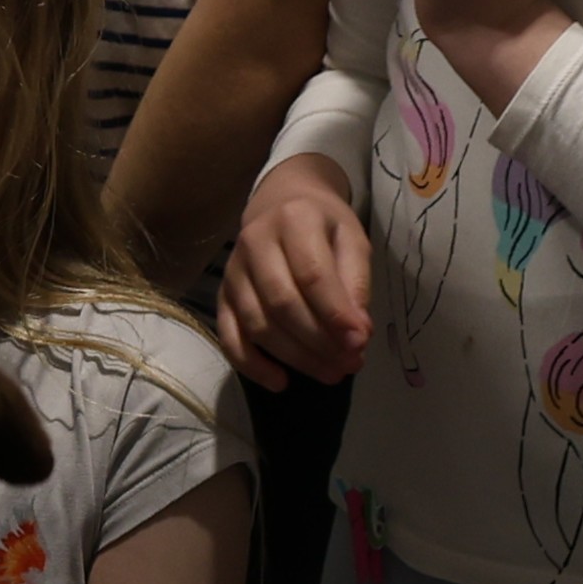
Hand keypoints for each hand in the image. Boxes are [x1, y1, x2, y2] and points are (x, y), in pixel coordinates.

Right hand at [214, 155, 373, 388]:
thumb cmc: (323, 223)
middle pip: (282, 303)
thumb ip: (356, 283)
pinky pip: (229, 336)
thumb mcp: (351, 239)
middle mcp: (255, 243)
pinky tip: (281, 382)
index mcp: (294, 220)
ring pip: (258, 324)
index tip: (360, 344)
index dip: (335, 314)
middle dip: (318, 342)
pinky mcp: (222, 295)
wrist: (281, 201)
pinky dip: (252, 365)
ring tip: (330, 374)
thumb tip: (356, 335)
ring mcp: (233, 272)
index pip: (312, 275)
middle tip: (350, 365)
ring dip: (295, 357)